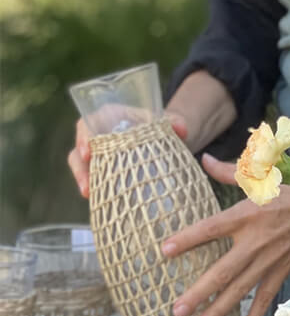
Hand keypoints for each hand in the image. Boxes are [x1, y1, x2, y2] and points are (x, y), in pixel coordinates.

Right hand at [67, 108, 187, 197]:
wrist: (168, 141)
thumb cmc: (163, 127)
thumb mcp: (170, 122)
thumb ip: (177, 122)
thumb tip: (182, 129)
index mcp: (111, 116)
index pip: (89, 122)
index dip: (84, 136)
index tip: (88, 151)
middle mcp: (100, 134)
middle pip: (81, 146)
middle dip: (80, 165)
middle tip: (85, 183)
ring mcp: (100, 154)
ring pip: (81, 164)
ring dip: (82, 179)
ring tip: (88, 194)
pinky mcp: (103, 170)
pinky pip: (92, 178)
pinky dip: (93, 187)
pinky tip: (94, 200)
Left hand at [162, 154, 289, 315]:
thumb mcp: (263, 173)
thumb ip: (229, 171)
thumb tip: (203, 160)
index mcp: (248, 214)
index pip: (212, 229)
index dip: (189, 239)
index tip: (165, 251)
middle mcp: (257, 241)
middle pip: (223, 272)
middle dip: (199, 293)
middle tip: (177, 310)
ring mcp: (271, 260)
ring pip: (241, 290)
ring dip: (219, 311)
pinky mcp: (283, 270)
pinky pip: (266, 298)